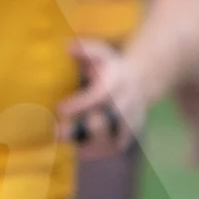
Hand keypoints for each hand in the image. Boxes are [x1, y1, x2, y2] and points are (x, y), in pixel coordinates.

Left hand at [56, 38, 145, 157]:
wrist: (141, 83)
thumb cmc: (110, 68)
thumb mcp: (101, 53)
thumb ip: (85, 50)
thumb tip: (67, 46)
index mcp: (118, 84)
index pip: (101, 97)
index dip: (81, 104)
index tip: (60, 109)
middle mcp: (126, 106)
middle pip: (109, 122)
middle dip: (83, 128)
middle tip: (57, 131)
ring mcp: (127, 125)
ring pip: (112, 142)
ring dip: (86, 145)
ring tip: (62, 139)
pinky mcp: (124, 139)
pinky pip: (108, 151)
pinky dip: (89, 152)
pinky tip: (70, 149)